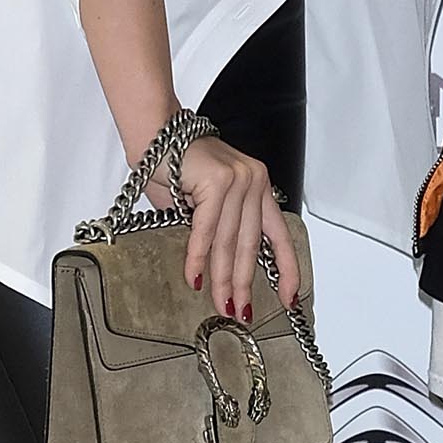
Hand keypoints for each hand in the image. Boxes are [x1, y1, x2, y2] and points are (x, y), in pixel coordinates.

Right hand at [168, 139, 300, 320]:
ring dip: (222, 278)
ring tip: (220, 302)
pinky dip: (199, 257)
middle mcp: (254, 181)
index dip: (286, 270)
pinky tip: (194, 277)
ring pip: (229, 241)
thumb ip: (218, 228)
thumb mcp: (206, 200)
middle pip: (250, 244)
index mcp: (258, 186)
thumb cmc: (175, 165)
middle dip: (244, 283)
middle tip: (239, 311)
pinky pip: (207, 229)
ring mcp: (239, 179)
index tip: (289, 298)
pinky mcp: (218, 181)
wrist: (153, 132)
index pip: (279, 235)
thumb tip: (218, 267)